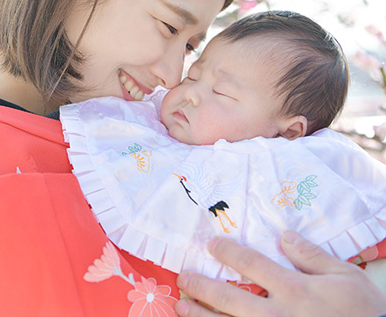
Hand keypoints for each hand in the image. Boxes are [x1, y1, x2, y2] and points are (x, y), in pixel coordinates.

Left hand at [175, 230, 385, 316]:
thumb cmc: (363, 311)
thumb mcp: (346, 276)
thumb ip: (312, 256)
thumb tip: (285, 235)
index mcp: (294, 288)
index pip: (251, 264)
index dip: (228, 252)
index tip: (212, 245)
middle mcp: (277, 313)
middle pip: (229, 297)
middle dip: (202, 286)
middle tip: (184, 278)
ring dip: (200, 314)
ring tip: (180, 305)